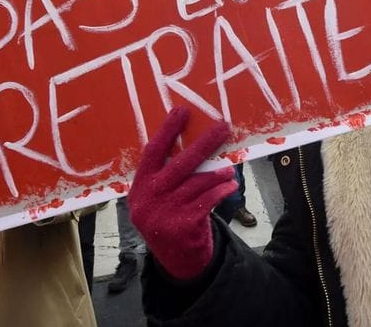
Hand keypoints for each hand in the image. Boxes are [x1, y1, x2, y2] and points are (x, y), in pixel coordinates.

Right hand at [128, 107, 236, 279]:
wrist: (176, 259)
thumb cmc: (171, 217)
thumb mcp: (159, 198)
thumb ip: (168, 176)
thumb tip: (197, 142)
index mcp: (140, 186)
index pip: (152, 152)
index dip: (167, 131)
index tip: (182, 111)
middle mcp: (148, 198)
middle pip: (180, 163)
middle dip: (204, 143)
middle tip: (223, 127)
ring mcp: (164, 212)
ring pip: (198, 182)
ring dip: (217, 173)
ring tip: (228, 169)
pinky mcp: (182, 225)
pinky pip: (208, 199)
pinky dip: (222, 190)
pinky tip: (230, 186)